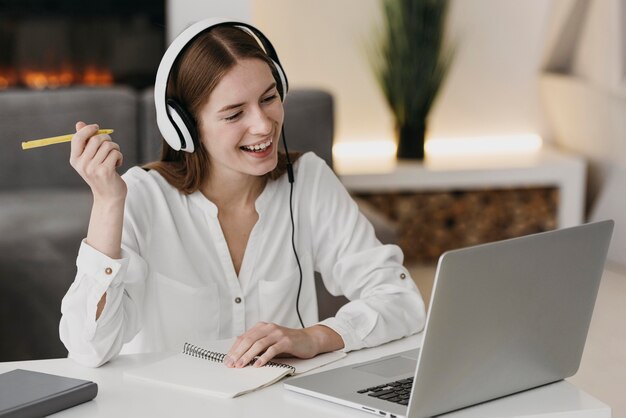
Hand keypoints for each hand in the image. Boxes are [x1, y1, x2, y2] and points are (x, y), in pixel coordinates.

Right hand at [69, 121, 126, 202]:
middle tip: (111, 148)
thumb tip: (80, 123)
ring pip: (108, 145)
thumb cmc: (100, 174)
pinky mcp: (105, 171)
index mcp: (75, 160)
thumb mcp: (90, 159)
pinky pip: (115, 153)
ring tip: (114, 158)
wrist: (108, 196)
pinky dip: (119, 156)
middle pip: (96, 139)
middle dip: (107, 139)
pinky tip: (117, 164)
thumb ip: (85, 142)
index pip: (77, 138)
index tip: (96, 127)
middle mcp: (82, 164)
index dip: (88, 129)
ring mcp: (93, 168)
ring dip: (115, 149)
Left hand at [224, 322, 343, 367]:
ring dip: (248, 356)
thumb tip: (239, 355)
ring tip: (241, 365)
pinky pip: (272, 349)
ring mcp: (278, 333)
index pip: (243, 337)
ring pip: (258, 344)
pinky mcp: (286, 341)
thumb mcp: (270, 341)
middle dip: (238, 353)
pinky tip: (258, 365)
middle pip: (249, 340)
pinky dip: (264, 358)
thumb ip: (257, 345)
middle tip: (231, 364)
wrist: (309, 339)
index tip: (227, 360)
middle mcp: (269, 328)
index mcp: (262, 327)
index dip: (234, 349)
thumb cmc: (288, 342)